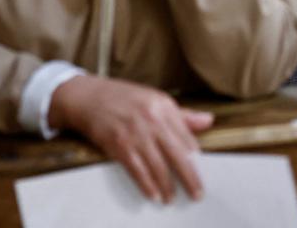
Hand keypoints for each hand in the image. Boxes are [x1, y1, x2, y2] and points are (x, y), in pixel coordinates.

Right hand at [49, 75, 211, 203]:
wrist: (88, 97)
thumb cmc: (123, 98)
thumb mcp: (154, 99)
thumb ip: (182, 114)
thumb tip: (208, 121)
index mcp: (164, 106)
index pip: (187, 137)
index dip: (196, 159)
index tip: (202, 172)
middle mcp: (152, 119)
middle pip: (178, 155)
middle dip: (190, 178)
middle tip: (197, 194)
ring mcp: (135, 133)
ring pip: (158, 166)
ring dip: (167, 186)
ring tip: (172, 198)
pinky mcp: (118, 144)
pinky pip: (137, 170)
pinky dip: (146, 185)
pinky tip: (153, 195)